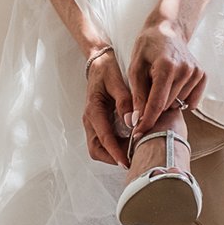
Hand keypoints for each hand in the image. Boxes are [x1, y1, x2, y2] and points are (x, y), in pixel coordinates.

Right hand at [82, 47, 134, 167]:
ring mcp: (92, 122)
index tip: (126, 163)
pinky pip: (103, 140)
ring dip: (113, 154)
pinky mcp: (98, 122)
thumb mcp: (117, 81)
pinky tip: (130, 143)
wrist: (99, 61)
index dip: (115, 153)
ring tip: (133, 153)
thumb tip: (131, 122)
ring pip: (98, 147)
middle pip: (96, 149)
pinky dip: (115, 147)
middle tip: (133, 160)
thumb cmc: (107, 69)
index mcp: (93, 110)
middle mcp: (90, 119)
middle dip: (112, 158)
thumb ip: (124, 102)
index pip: (104, 138)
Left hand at [129, 17, 205, 133]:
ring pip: (178, 104)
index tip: (138, 134)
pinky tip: (172, 87)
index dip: (146, 121)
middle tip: (144, 97)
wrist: (166, 31)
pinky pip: (191, 100)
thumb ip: (137, 94)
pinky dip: (180, 99)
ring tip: (158, 84)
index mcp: (166, 67)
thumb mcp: (134, 68)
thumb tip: (136, 119)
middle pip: (167, 105)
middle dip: (153, 108)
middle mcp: (185, 70)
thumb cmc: (146, 48)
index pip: (156, 103)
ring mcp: (196, 73)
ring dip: (166, 101)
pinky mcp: (202, 75)